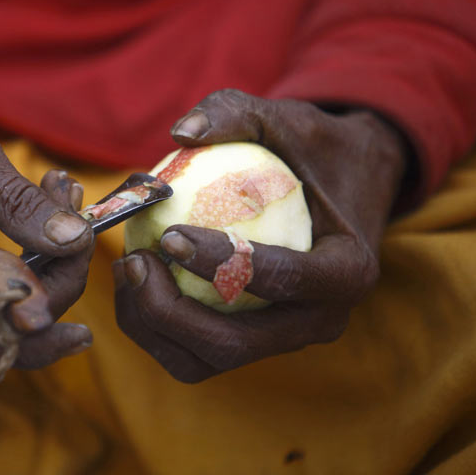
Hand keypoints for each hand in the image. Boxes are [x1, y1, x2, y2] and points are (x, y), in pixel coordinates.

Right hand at [0, 94, 94, 367]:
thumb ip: (17, 200)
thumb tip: (75, 243)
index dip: (28, 332)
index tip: (83, 331)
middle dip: (52, 285)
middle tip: (85, 223)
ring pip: (5, 324)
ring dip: (48, 271)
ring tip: (62, 195)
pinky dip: (33, 271)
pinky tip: (50, 222)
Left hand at [114, 90, 407, 381]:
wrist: (346, 185)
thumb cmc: (313, 149)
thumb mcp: (284, 118)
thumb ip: (235, 114)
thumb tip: (181, 133)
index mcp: (347, 272)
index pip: (282, 281)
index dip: (221, 264)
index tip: (170, 234)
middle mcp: (321, 321)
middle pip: (233, 345)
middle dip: (169, 313)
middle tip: (132, 261)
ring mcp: (286, 339)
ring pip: (206, 359)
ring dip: (153, 326)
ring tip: (127, 267)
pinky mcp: (256, 342)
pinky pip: (196, 352)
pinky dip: (156, 327)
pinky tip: (135, 280)